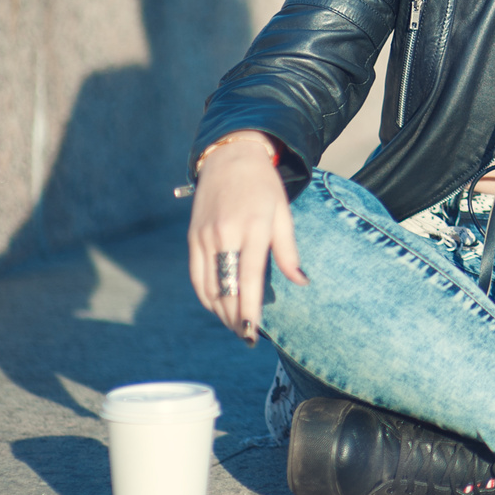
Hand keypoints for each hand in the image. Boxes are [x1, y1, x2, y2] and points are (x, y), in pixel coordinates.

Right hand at [186, 133, 306, 344]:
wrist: (230, 158)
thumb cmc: (264, 187)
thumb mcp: (283, 214)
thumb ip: (289, 251)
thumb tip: (301, 282)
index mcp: (253, 229)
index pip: (250, 279)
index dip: (250, 309)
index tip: (254, 332)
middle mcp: (225, 235)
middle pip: (226, 288)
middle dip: (235, 317)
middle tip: (247, 337)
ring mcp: (205, 237)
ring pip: (208, 286)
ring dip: (220, 311)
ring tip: (235, 326)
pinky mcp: (193, 238)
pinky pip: (196, 276)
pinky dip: (206, 296)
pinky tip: (217, 307)